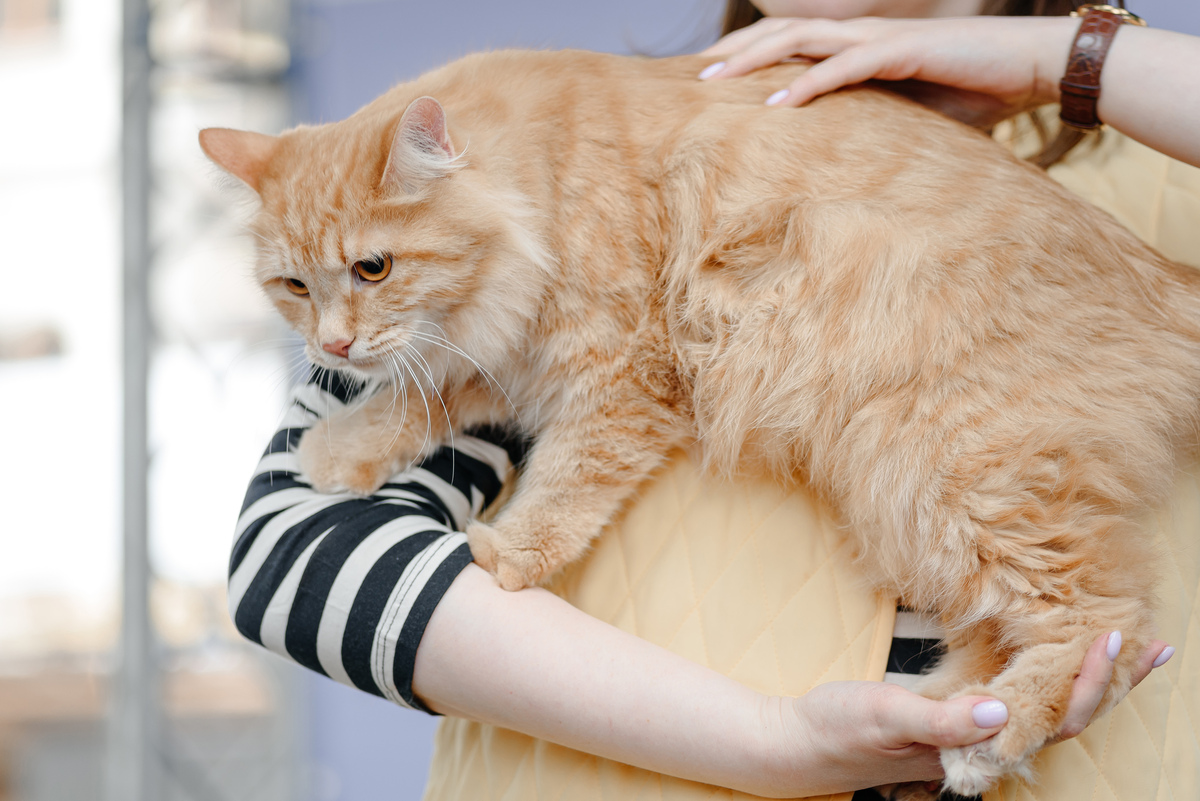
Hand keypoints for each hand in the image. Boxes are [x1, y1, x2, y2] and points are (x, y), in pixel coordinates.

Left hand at [699, 16, 1078, 126]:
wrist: (1034, 67)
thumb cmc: (976, 93)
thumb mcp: (912, 117)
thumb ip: (873, 125)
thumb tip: (841, 160)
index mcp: (858, 48)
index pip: (791, 47)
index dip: (749, 60)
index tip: (713, 87)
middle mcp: (862, 36)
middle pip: (781, 35)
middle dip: (734, 53)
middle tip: (692, 79)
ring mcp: (880, 39)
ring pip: (800, 40)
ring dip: (753, 60)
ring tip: (714, 83)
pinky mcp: (904, 50)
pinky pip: (845, 65)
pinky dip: (808, 81)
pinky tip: (777, 101)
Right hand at [762, 633, 1172, 794]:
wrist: (801, 746)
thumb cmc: (837, 731)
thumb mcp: (883, 719)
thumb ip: (942, 721)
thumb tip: (999, 711)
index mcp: (977, 747)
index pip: (1055, 721)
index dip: (1090, 684)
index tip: (1110, 641)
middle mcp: (987, 744)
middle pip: (1069, 717)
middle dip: (1113, 682)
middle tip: (1151, 643)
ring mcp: (977, 730)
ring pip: (1052, 707)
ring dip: (1096, 681)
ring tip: (1135, 650)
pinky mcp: (962, 715)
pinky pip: (1024, 695)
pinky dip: (1056, 673)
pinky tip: (1065, 654)